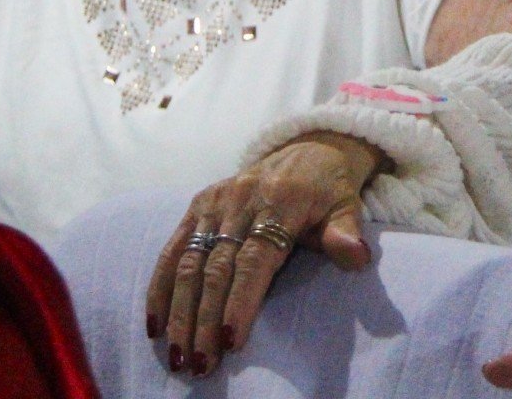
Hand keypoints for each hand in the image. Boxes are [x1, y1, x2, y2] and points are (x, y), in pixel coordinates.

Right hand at [146, 133, 383, 378]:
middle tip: (201, 364)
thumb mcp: (346, 206)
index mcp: (280, 202)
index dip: (241, 300)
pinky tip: (155, 323)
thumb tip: (356, 256)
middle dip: (205, 320)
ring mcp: (215, 202)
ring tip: (178, 355)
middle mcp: (241, 199)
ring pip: (190, 263)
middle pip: (216, 268)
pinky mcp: (198, 204)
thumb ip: (346, 232)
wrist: (309, 148)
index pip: (255, 259)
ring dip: (180, 312)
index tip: (230, 341)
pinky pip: (173, 249)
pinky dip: (161, 287)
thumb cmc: (328, 189)